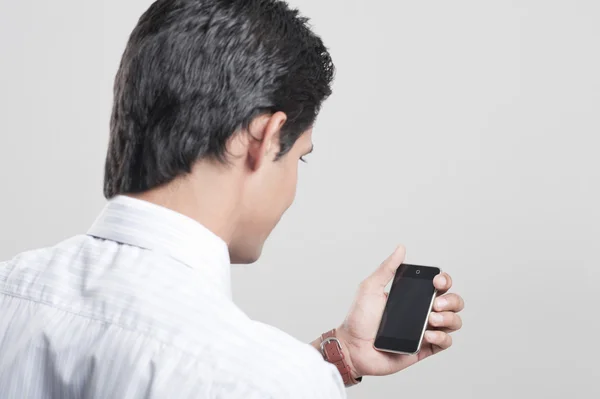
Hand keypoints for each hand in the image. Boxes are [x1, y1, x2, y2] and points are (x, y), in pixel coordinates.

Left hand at [337, 246, 463, 377]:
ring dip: (448, 318)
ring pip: (454, 322)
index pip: (439, 285)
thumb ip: (386, 268)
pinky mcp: (424, 349)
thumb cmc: (358, 318)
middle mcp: (422, 312)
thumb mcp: (370, 288)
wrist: (352, 347)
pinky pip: (445, 342)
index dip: (445, 280)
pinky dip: (442, 337)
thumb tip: (400, 249)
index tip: (437, 281)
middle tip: (436, 304)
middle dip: (452, 300)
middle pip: (453, 302)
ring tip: (431, 319)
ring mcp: (424, 331)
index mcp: (412, 296)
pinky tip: (427, 335)